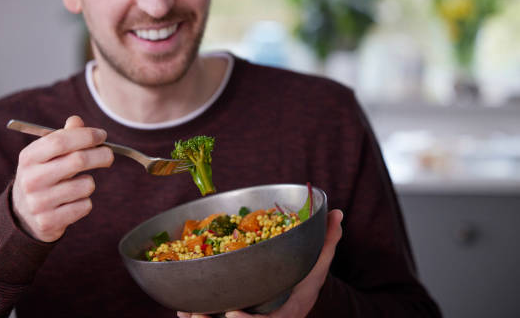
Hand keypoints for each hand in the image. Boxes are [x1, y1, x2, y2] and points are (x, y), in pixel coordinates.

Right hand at [11, 115, 113, 241]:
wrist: (24, 216)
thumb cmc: (43, 176)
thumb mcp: (46, 155)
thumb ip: (63, 137)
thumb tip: (76, 120)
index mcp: (28, 157)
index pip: (60, 141)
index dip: (86, 136)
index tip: (102, 135)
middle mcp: (31, 179)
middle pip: (78, 161)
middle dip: (101, 155)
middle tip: (109, 155)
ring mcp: (38, 203)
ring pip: (86, 185)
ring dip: (89, 183)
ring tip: (78, 185)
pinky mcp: (48, 222)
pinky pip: (84, 206)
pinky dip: (85, 202)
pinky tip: (73, 202)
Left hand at [177, 209, 343, 317]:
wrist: (297, 298)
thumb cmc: (306, 279)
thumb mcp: (318, 263)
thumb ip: (327, 241)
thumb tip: (337, 213)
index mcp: (290, 311)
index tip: (232, 315)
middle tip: (197, 314)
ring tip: (187, 312)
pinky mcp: (239, 316)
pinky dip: (198, 316)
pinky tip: (183, 310)